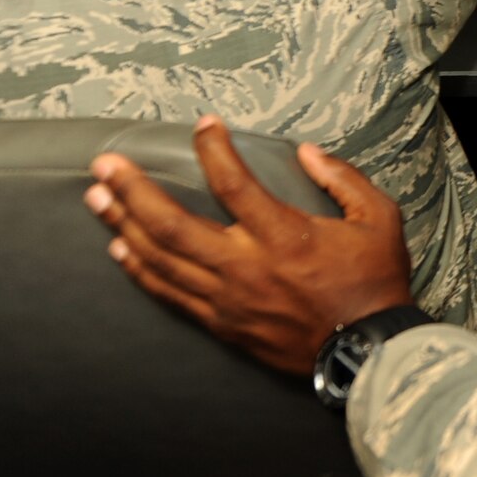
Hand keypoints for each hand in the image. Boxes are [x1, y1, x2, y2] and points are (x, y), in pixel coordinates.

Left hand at [84, 115, 416, 374]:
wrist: (368, 351)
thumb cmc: (375, 283)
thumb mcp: (379, 219)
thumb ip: (343, 180)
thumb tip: (306, 153)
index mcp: (284, 236)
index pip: (233, 183)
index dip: (213, 149)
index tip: (205, 125)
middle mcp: (246, 266)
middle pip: (172, 224)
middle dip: (132, 190)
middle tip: (105, 164)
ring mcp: (228, 298)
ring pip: (161, 259)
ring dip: (124, 226)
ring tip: (97, 198)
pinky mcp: (222, 323)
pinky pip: (169, 294)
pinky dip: (140, 271)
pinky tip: (120, 250)